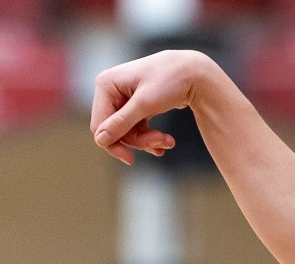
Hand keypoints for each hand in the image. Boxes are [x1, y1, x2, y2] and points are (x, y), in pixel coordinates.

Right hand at [89, 50, 215, 164]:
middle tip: (161, 144)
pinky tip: (166, 142)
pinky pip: (136, 128)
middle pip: (114, 130)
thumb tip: (100, 140)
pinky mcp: (136, 105)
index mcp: (105, 85)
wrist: (194, 72)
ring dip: (148, 140)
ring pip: (127, 132)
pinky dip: (150, 137)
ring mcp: (123, 98)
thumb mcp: (145, 104)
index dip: (112, 143)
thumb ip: (122, 122)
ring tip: (169, 141)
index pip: (99, 124)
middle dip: (138, 140)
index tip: (130, 159)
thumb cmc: (170, 81)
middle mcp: (110, 91)